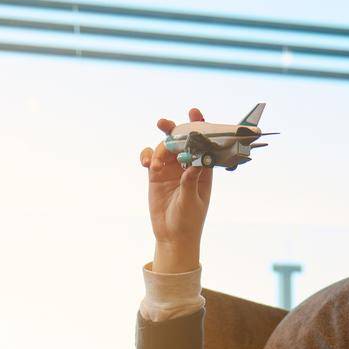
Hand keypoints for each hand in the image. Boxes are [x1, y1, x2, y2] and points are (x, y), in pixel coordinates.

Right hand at [139, 106, 211, 270]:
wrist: (172, 236)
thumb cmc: (189, 221)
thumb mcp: (192, 202)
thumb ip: (191, 182)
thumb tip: (194, 164)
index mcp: (202, 170)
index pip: (203, 144)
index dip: (200, 126)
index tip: (194, 112)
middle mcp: (186, 166)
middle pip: (181, 141)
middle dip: (173, 129)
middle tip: (163, 124)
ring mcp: (170, 170)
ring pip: (164, 148)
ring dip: (158, 148)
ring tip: (153, 162)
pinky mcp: (155, 176)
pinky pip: (150, 158)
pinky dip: (146, 156)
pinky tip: (145, 163)